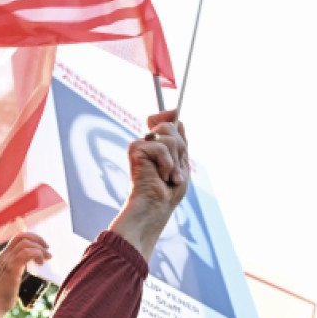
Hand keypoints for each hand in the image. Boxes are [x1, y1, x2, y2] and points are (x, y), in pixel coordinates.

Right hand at [0, 232, 50, 313]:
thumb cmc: (3, 296)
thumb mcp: (10, 279)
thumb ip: (18, 270)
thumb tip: (35, 266)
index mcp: (0, 258)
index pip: (15, 239)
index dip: (30, 238)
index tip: (41, 246)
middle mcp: (2, 256)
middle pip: (21, 236)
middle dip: (37, 238)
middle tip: (47, 247)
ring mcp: (6, 261)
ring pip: (25, 243)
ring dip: (40, 248)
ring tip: (47, 257)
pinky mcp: (12, 267)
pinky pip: (27, 253)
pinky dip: (37, 254)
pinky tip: (41, 263)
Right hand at [110, 111, 189, 260]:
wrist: (156, 206)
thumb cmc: (168, 192)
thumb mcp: (180, 161)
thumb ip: (179, 138)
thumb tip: (174, 111)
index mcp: (157, 146)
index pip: (166, 120)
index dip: (171, 115)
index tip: (175, 113)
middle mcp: (147, 143)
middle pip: (170, 127)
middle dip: (180, 150)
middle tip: (175, 171)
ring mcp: (140, 145)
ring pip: (169, 136)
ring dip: (175, 160)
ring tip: (169, 176)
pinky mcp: (135, 149)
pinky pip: (162, 147)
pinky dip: (167, 164)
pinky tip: (161, 176)